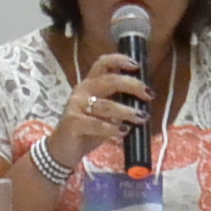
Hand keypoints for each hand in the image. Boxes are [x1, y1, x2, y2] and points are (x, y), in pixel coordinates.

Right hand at [40, 49, 152, 174]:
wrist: (62, 149)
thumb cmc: (86, 130)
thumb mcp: (103, 113)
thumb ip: (117, 102)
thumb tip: (143, 98)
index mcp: (90, 84)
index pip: (103, 64)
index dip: (120, 60)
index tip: (137, 65)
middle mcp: (82, 91)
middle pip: (109, 81)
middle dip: (132, 86)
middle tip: (148, 95)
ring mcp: (76, 106)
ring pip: (106, 105)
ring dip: (127, 111)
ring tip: (142, 118)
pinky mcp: (73, 123)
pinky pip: (97, 124)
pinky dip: (112, 129)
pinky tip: (124, 132)